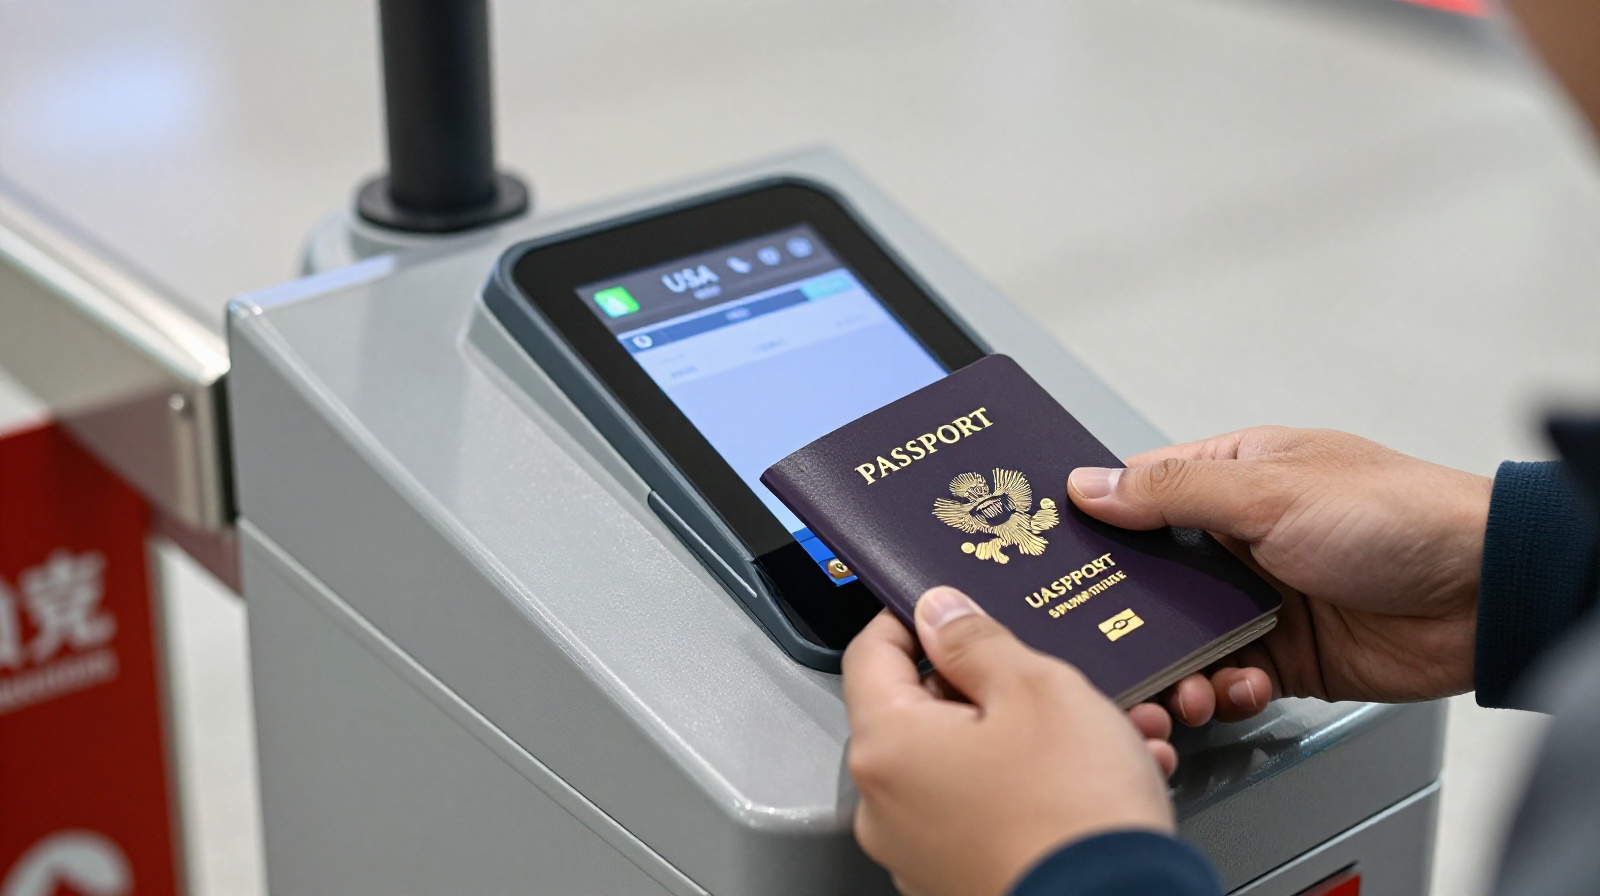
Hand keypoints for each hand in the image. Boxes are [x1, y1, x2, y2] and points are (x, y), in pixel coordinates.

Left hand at [842, 590, 1176, 895]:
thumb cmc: (1074, 812)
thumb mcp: (1036, 688)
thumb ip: (977, 641)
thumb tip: (941, 614)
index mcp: (886, 748)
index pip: (869, 654)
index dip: (909, 619)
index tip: (947, 607)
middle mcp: (888, 806)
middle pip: (925, 712)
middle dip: (997, 685)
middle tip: (1052, 674)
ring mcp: (922, 850)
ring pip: (974, 762)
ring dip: (1037, 738)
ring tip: (1108, 731)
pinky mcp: (962, 877)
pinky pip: (994, 810)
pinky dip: (1041, 787)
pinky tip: (1103, 777)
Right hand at [1067, 426, 1491, 724]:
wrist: (1486, 594)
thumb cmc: (1396, 514)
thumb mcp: (1271, 489)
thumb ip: (1174, 491)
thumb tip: (1089, 485)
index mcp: (1232, 476)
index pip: (1138, 493)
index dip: (1092, 522)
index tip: (1047, 553)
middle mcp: (1239, 537)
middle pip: (1149, 578)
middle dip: (1125, 616)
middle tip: (1102, 642)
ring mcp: (1261, 598)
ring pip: (1183, 638)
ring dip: (1177, 667)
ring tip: (1187, 686)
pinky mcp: (1286, 656)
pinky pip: (1230, 679)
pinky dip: (1228, 691)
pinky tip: (1244, 687)